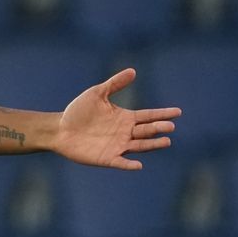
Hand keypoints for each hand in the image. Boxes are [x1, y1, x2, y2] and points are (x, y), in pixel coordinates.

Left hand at [56, 69, 179, 169]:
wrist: (59, 129)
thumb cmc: (78, 111)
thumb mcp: (97, 94)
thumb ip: (115, 84)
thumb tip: (133, 71)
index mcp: (125, 117)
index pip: (149, 115)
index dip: (163, 114)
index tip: (178, 112)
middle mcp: (125, 132)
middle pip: (147, 131)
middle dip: (159, 128)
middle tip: (170, 127)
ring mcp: (117, 146)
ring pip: (139, 146)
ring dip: (152, 145)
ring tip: (166, 141)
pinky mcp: (106, 158)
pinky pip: (120, 162)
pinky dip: (129, 164)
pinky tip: (138, 165)